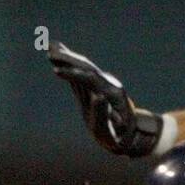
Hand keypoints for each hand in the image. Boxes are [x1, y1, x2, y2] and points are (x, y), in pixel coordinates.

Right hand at [47, 41, 162, 157]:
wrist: (134, 135)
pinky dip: (71, 67)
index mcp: (111, 93)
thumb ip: (104, 115)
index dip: (72, 74)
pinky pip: (83, 74)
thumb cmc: (120, 137)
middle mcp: (109, 85)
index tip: (55, 71)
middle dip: (68, 58)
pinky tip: (62, 62)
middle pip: (86, 67)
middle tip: (50, 47)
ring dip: (68, 58)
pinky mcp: (99, 89)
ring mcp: (105, 86)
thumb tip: (98, 96)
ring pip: (84, 68)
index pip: (89, 78)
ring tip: (52, 47)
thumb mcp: (111, 131)